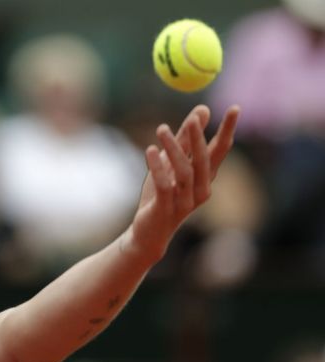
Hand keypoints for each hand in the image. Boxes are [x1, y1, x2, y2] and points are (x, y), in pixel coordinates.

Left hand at [127, 104, 239, 260]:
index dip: (228, 130)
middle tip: (192, 118)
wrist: (147, 232)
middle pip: (204, 160)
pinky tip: (150, 150)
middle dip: (199, 138)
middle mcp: (201, 190)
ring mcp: (185, 202)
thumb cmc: (161, 196)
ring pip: (184, 171)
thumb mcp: (171, 164)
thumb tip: (203, 109)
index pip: (220, 150)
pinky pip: (165, 185)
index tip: (235, 108)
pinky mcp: (165, 209)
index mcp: (205, 178)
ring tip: (160, 129)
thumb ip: (186, 138)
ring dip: (174, 148)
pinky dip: (158, 167)